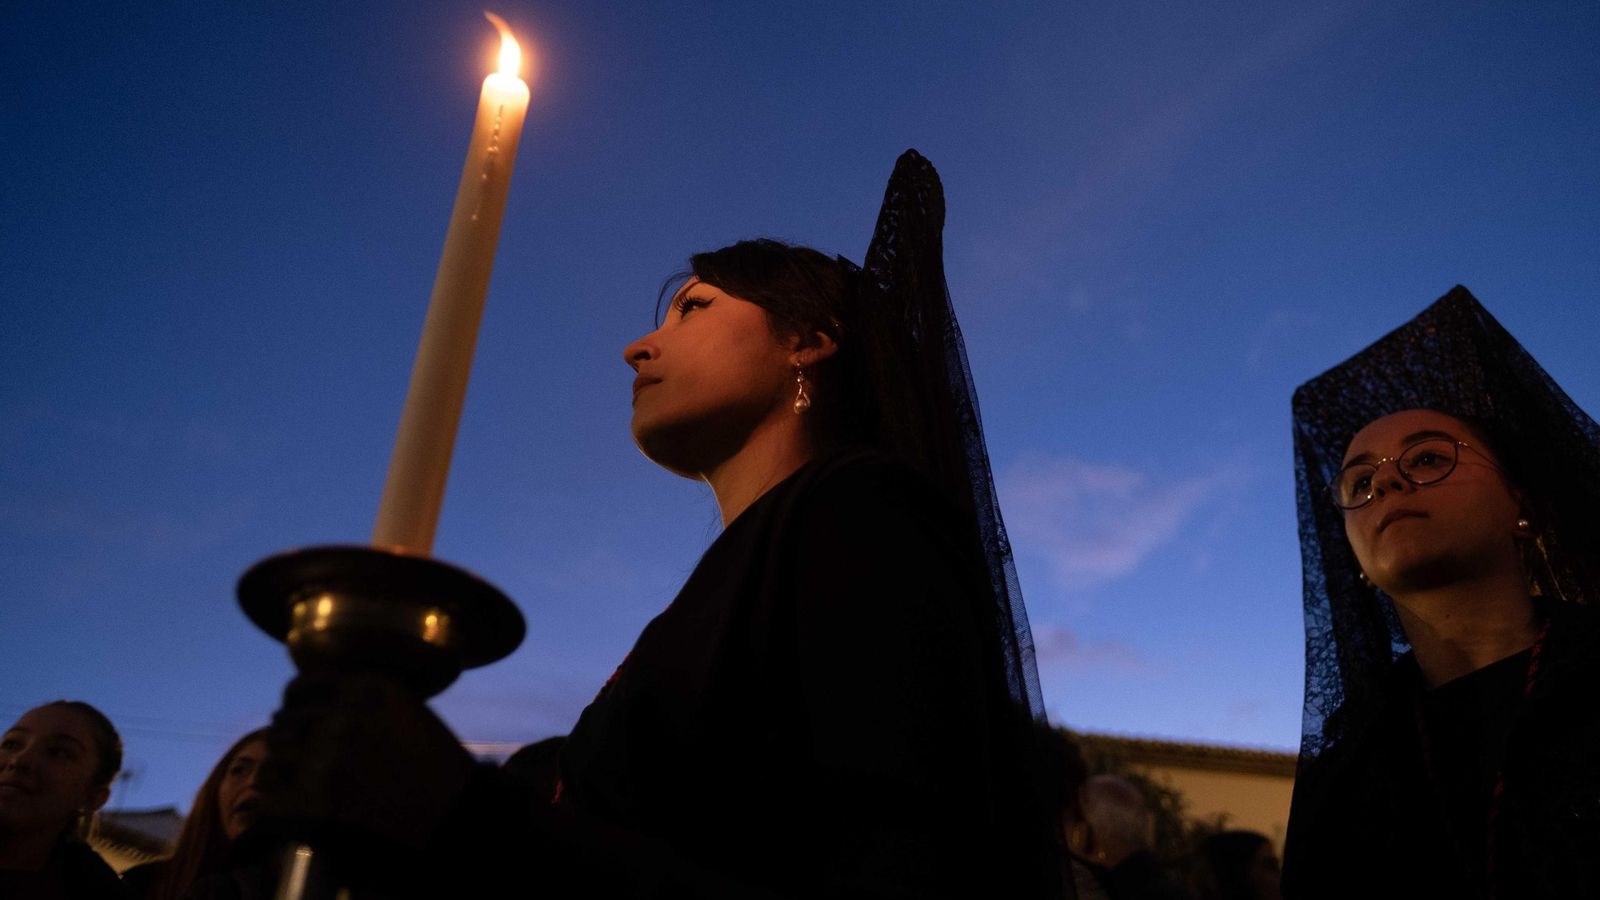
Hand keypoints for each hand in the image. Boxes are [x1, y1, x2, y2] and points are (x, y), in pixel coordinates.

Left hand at [254, 673, 473, 852]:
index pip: (302, 686)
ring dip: (280, 760)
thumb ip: (361, 700)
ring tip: (292, 775)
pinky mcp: (316, 794)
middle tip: (296, 753)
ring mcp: (328, 754)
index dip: (294, 703)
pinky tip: (286, 795)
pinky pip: (272, 781)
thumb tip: (310, 705)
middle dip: (288, 735)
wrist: (453, 813)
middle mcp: (344, 714)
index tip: (296, 717)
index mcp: (368, 687)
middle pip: (286, 718)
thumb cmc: (435, 766)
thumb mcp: (405, 710)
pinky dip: (273, 788)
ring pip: (274, 747)